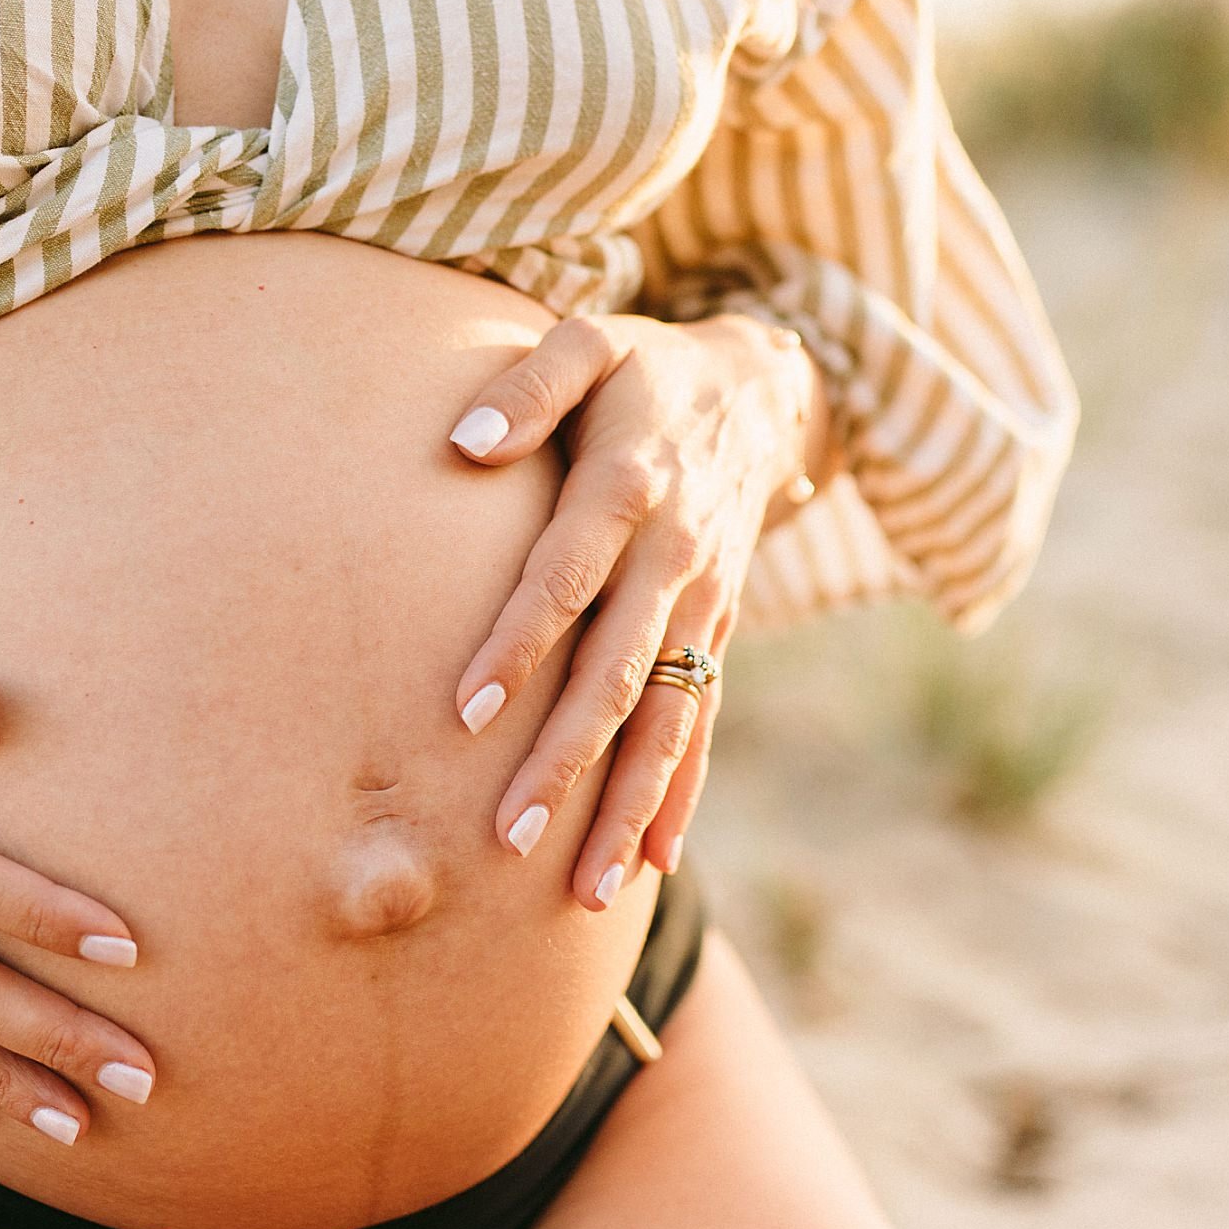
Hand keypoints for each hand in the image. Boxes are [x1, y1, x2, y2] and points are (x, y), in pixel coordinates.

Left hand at [445, 312, 822, 909]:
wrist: (766, 388)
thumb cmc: (647, 367)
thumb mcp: (591, 341)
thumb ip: (528, 387)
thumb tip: (462, 445)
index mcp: (634, 488)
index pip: (566, 579)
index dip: (518, 643)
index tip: (462, 712)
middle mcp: (677, 558)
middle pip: (619, 672)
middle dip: (566, 760)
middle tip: (507, 837)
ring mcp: (706, 603)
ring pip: (667, 718)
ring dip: (628, 804)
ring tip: (585, 887)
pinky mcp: (718, 630)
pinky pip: (700, 721)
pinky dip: (680, 792)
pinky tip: (652, 864)